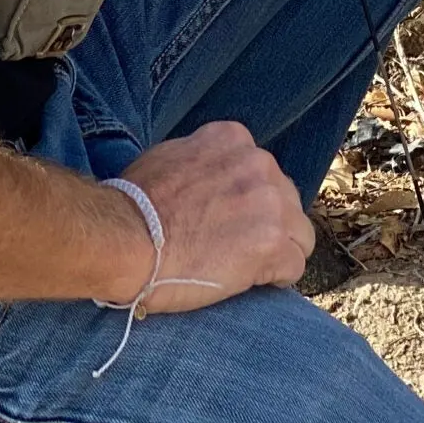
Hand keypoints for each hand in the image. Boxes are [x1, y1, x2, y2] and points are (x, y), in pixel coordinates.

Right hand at [108, 121, 310, 313]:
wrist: (125, 238)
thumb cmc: (133, 204)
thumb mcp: (170, 157)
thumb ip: (202, 161)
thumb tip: (209, 177)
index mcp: (233, 139)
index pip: (261, 170)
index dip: (249, 200)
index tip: (231, 219)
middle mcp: (259, 164)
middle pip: (285, 199)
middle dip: (268, 223)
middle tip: (237, 248)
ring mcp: (269, 203)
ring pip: (298, 233)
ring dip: (278, 250)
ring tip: (248, 270)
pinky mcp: (272, 244)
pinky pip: (294, 266)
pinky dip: (277, 278)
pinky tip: (253, 284)